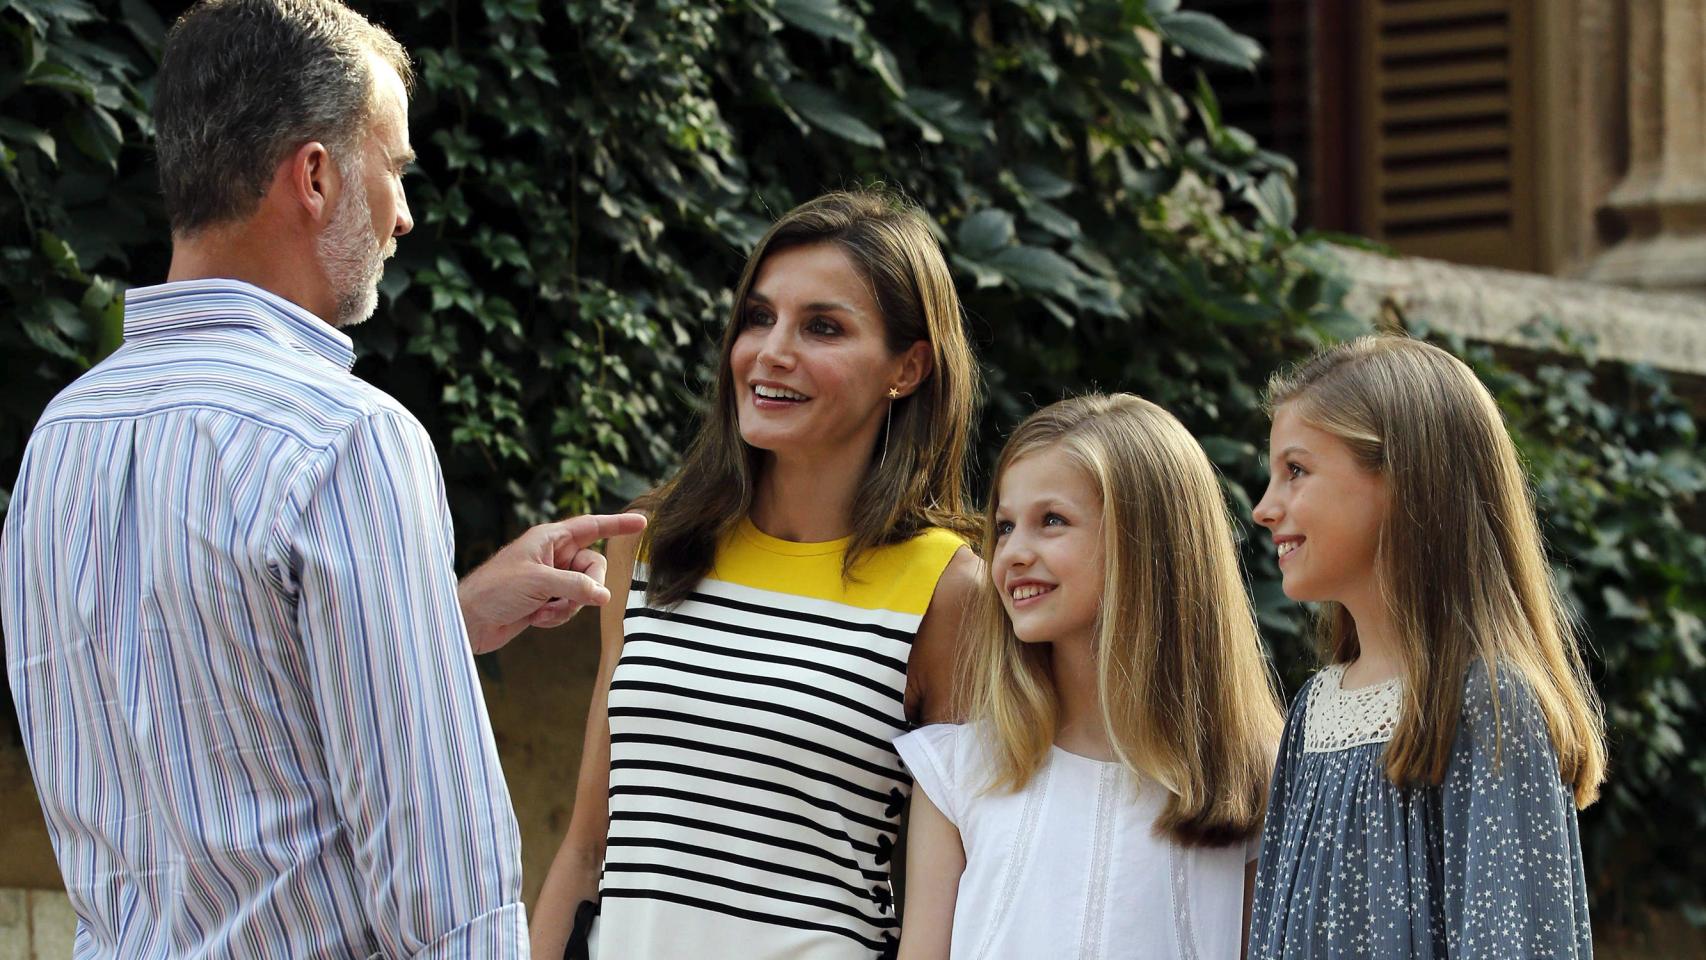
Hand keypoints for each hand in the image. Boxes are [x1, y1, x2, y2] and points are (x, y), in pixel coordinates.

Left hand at [458, 512, 646, 653]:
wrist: (468, 621)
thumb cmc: (494, 590)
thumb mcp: (538, 582)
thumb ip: (576, 585)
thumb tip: (605, 596)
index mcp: (549, 539)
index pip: (592, 527)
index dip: (617, 524)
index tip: (642, 522)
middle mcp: (553, 556)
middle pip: (593, 567)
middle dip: (586, 587)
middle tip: (572, 598)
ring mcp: (551, 579)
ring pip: (584, 592)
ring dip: (567, 607)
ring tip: (542, 611)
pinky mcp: (546, 600)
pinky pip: (570, 608)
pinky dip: (557, 616)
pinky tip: (535, 619)